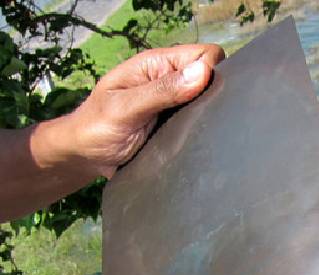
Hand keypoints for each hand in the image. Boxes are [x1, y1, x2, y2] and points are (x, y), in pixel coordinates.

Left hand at [64, 44, 224, 177]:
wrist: (85, 157)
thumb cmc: (96, 127)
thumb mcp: (126, 107)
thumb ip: (162, 91)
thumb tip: (203, 72)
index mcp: (157, 64)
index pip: (205, 55)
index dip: (212, 71)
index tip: (205, 95)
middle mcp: (170, 80)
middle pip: (212, 77)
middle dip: (215, 94)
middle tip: (202, 117)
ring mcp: (175, 103)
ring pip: (210, 101)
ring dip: (210, 114)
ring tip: (200, 130)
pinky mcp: (178, 124)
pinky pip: (201, 122)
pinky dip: (204, 129)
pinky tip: (200, 139)